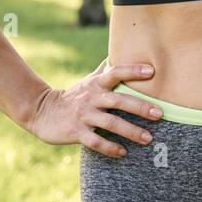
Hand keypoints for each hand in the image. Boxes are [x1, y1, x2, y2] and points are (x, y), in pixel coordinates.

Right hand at [25, 58, 164, 158]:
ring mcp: (83, 115)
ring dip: (130, 132)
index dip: (133, 71)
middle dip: (140, 107)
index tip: (152, 71)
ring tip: (148, 138)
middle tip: (160, 114)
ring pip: (110, 123)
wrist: (41, 111)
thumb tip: (123, 49)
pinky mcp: (75, 132)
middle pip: (118, 101)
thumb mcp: (90, 80)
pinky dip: (110, 148)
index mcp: (96, 84)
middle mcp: (91, 98)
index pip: (116, 72)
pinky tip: (123, 152)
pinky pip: (95, 142)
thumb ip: (107, 69)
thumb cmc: (75, 95)